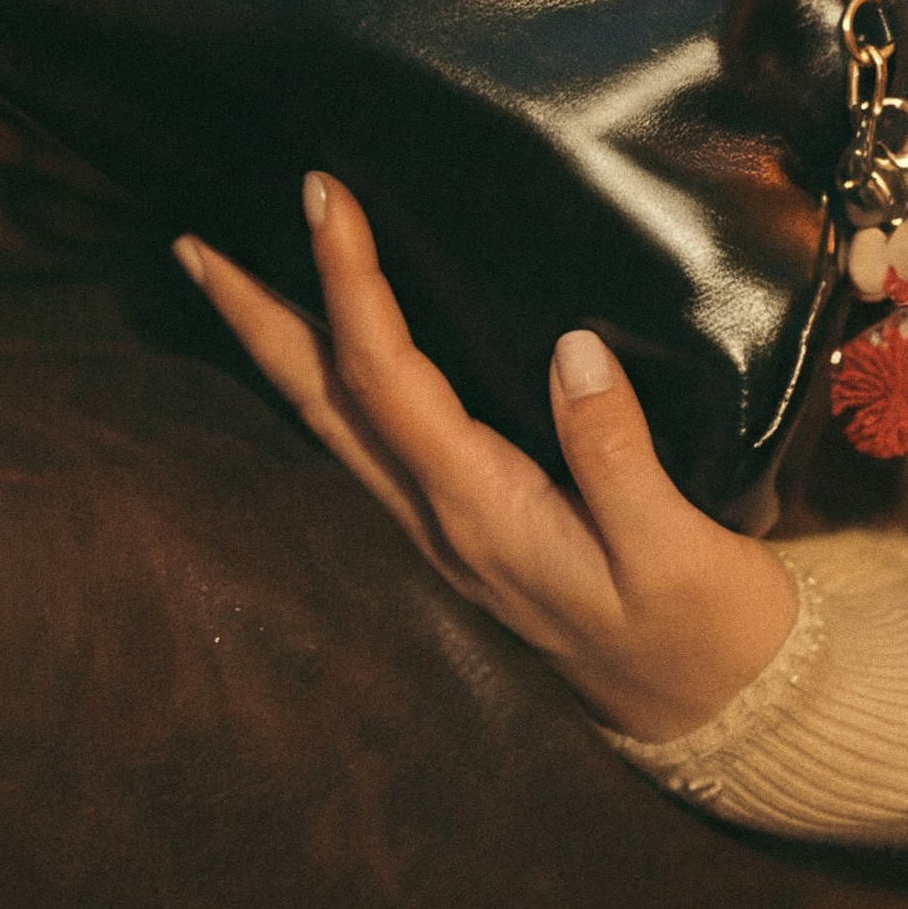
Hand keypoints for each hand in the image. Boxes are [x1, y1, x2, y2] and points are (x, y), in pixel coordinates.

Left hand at [178, 175, 801, 745]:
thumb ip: (619, 453)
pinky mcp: (464, 531)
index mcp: (482, 512)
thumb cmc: (701, 628)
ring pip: (332, 427)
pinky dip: (326, 384)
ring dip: (275, 351)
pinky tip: (318, 357)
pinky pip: (368, 445)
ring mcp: (442, 531)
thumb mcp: (678, 549)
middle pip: (322, 406)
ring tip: (226, 284)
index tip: (325, 197)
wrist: (714, 711)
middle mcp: (439, 521)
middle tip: (192, 247)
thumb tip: (571, 349)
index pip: (387, 380)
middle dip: (256, 321)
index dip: (349, 284)